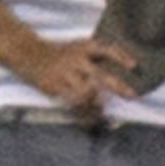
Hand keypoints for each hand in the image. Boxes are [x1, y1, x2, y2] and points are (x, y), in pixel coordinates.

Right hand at [18, 35, 139, 116]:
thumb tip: (119, 71)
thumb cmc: (60, 53)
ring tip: (104, 111)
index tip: (134, 66)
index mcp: (83, 47)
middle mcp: (76, 60)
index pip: (106, 50)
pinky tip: (91, 118)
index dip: (121, 57)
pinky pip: (73, 103)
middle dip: (118, 86)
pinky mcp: (55, 87)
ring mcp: (66, 74)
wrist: (30, 54)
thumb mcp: (78, 47)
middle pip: (100, 75)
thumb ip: (96, 57)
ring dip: (99, 104)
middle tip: (131, 95)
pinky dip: (84, 112)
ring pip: (87, 93)